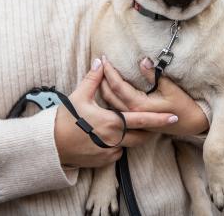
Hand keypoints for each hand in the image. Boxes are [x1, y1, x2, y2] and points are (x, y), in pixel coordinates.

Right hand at [54, 58, 177, 168]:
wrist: (50, 146)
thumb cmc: (64, 120)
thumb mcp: (78, 97)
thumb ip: (93, 79)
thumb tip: (100, 62)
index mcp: (111, 122)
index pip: (142, 120)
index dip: (159, 119)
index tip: (174, 117)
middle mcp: (113, 139)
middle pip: (141, 137)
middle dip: (150, 130)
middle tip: (156, 123)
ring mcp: (108, 152)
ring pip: (130, 145)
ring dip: (135, 138)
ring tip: (136, 129)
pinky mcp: (102, 161)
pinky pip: (117, 153)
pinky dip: (119, 146)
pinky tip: (113, 138)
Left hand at [99, 56, 207, 136]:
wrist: (189, 124)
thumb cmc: (182, 105)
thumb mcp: (170, 87)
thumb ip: (154, 74)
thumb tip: (143, 60)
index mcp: (138, 105)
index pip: (117, 86)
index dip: (109, 71)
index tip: (104, 58)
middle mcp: (131, 114)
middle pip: (108, 95)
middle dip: (101, 78)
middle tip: (98, 62)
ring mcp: (132, 120)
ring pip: (109, 103)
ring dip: (102, 88)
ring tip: (99, 73)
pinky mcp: (134, 121)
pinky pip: (114, 108)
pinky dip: (108, 96)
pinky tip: (106, 88)